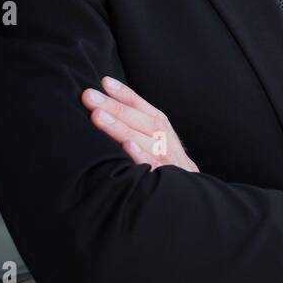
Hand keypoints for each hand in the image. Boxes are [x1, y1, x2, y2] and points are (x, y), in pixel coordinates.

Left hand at [81, 76, 199, 173]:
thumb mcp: (160, 147)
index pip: (145, 109)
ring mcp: (166, 162)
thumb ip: (140, 130)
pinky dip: (140, 156)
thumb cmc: (167, 170)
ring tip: (97, 116)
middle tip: (89, 96)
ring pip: (144, 141)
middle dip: (115, 107)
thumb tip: (108, 112)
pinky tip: (127, 146)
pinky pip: (151, 167)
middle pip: (142, 121)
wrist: (193, 201)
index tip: (104, 82)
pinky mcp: (164, 182)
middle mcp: (167, 143)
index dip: (126, 95)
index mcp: (164, 132)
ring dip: (121, 127)